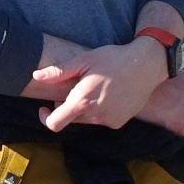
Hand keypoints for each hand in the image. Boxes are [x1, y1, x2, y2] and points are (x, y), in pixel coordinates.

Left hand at [36, 37, 166, 132]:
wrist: (147, 65)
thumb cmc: (114, 59)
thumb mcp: (84, 60)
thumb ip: (59, 72)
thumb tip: (36, 76)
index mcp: (82, 102)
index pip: (55, 124)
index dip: (45, 117)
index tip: (45, 108)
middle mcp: (95, 116)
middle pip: (70, 120)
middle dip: (68, 107)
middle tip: (76, 87)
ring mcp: (109, 121)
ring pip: (86, 120)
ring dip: (84, 108)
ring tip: (95, 87)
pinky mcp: (119, 122)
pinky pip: (101, 119)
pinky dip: (99, 110)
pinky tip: (108, 93)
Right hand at [139, 70, 183, 134]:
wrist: (138, 89)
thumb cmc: (152, 79)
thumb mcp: (170, 73)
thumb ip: (180, 81)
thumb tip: (180, 86)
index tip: (178, 97)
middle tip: (176, 108)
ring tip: (172, 117)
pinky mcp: (178, 126)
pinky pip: (183, 132)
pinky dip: (177, 129)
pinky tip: (168, 124)